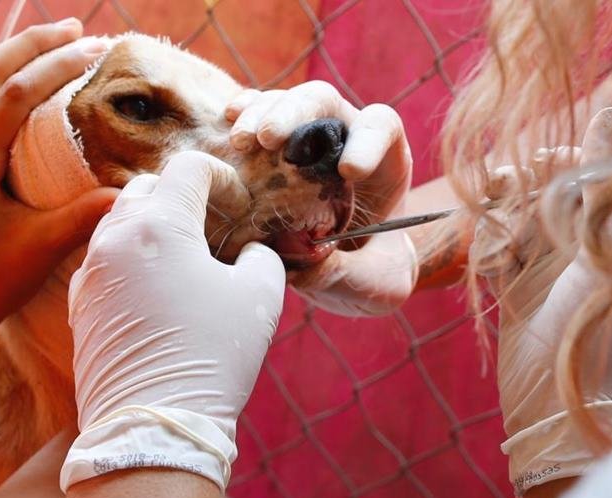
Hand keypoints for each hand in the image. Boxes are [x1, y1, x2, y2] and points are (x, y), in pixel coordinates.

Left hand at [0, 21, 117, 361]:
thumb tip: (133, 190)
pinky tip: (44, 93)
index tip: (95, 49)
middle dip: (34, 43)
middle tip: (78, 28)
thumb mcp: (40, 248)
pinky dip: (17, 84)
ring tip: (62, 43)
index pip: (17, 93)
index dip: (56, 65)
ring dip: (22, 57)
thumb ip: (84, 216)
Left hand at [62, 152, 285, 491]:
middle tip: (212, 224)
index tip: (237, 203)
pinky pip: (103, 259)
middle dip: (181, 195)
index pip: (187, 168)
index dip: (220, 176)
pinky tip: (154, 287)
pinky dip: (130, 256)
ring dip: (152, 224)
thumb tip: (248, 250)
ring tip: (183, 255)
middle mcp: (114, 239)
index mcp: (159, 226)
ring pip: (118, 221)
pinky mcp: (79, 304)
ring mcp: (90, 272)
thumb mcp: (260, 297)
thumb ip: (260, 256)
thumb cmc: (211, 356)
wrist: (153, 425)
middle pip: (146, 187)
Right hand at [225, 82, 416, 315]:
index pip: (381, 126)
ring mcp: (306, 139)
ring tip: (240, 141)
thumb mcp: (374, 283)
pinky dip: (242, 114)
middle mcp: (344, 139)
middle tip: (267, 139)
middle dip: (295, 112)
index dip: (367, 139)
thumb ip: (348, 272)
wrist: (351, 276)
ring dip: (260, 115)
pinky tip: (228, 122)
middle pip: (324, 102)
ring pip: (286, 103)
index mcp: (384, 163)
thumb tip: (305, 265)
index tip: (348, 170)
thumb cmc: (373, 273)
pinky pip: (257, 117)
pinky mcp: (272, 150)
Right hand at [472, 108, 611, 496]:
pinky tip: (489, 250)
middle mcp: (584, 249)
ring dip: (502, 211)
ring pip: (517, 219)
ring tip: (494, 215)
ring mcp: (548, 270)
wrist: (562, 405)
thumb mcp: (611, 250)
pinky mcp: (515, 291)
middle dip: (526, 183)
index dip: (567, 159)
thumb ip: (605, 184)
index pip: (592, 176)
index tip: (547, 159)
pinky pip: (495, 251)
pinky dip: (488, 244)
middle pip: (548, 194)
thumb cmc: (601, 330)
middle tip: (509, 183)